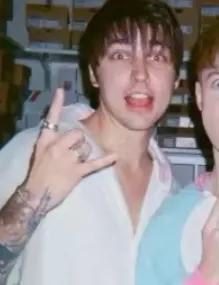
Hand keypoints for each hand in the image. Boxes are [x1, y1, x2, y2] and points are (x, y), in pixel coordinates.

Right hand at [23, 88, 116, 211]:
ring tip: (76, 163)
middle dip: (80, 140)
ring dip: (85, 153)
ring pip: (85, 147)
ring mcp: (67, 159)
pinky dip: (106, 160)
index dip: (57, 104)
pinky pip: (94, 163)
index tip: (61, 91)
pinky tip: (115, 156)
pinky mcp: (76, 172)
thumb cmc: (38, 173)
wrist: (36, 193)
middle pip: (77, 133)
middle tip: (75, 151)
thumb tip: (70, 135)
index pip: (51, 118)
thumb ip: (52, 141)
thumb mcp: (40, 152)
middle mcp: (56, 147)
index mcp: (46, 140)